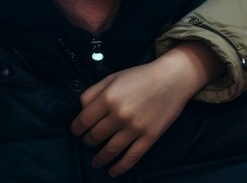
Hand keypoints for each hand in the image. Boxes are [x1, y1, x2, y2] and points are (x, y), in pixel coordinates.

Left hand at [71, 42, 219, 177]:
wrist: (171, 78)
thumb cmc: (140, 76)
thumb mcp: (113, 77)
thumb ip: (94, 92)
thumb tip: (81, 109)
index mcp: (109, 97)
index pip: (84, 121)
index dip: (76, 129)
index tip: (76, 132)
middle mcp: (119, 114)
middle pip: (95, 136)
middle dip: (87, 142)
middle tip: (87, 142)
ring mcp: (135, 128)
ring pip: (110, 150)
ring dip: (99, 159)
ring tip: (95, 162)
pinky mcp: (149, 137)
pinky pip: (131, 158)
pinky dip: (119, 168)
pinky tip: (112, 171)